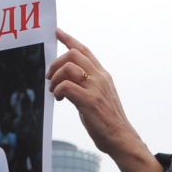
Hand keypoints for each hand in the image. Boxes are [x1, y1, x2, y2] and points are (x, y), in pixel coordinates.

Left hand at [49, 30, 162, 171]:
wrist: (121, 138)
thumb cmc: (107, 121)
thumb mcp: (99, 96)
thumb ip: (87, 86)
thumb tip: (67, 82)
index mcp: (103, 75)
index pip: (85, 50)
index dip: (69, 39)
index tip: (58, 32)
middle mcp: (101, 78)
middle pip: (73, 54)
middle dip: (56, 63)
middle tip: (49, 77)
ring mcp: (96, 88)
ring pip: (68, 68)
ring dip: (55, 78)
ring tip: (54, 91)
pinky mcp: (90, 101)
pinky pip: (67, 86)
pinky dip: (58, 90)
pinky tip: (60, 99)